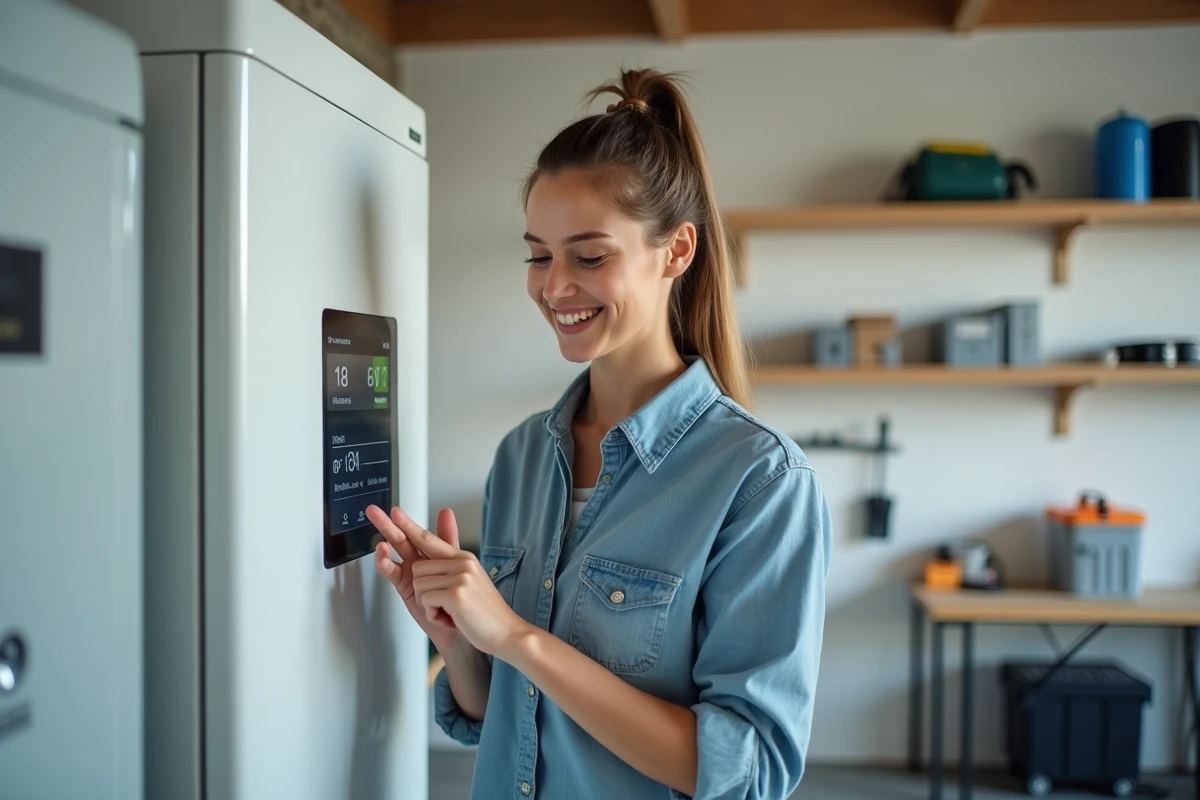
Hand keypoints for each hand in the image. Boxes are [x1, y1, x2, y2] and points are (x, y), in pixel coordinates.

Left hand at [368, 504, 530, 658]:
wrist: (506, 633)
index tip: (394, 512)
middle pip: (417, 568)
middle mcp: (461, 563)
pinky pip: (426, 601)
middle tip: (446, 605)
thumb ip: (449, 562)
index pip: (429, 538)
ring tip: (451, 612)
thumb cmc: (484, 612)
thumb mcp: (467, 581)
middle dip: (424, 592)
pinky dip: (434, 615)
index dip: (408, 525)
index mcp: (463, 558)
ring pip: (419, 585)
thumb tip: (442, 539)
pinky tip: (452, 619)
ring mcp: (460, 576)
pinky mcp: (456, 594)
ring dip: (430, 606)